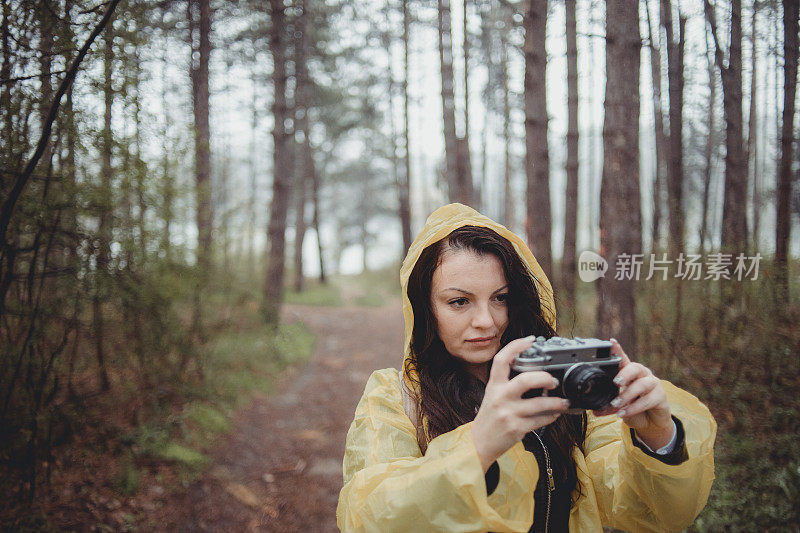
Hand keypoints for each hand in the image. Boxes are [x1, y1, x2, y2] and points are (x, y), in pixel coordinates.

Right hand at [471, 337, 570, 471]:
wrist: (479, 442)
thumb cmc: (489, 417)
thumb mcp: (493, 395)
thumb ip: (507, 383)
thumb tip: (532, 371)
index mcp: (494, 385)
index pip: (502, 359)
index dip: (516, 346)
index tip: (530, 340)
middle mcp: (500, 397)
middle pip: (526, 380)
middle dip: (545, 378)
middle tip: (553, 380)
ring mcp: (509, 413)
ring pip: (539, 404)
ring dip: (556, 402)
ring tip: (563, 401)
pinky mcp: (517, 428)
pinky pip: (540, 420)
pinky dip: (551, 416)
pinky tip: (555, 414)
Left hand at [593, 339, 672, 449]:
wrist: (650, 422)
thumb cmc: (633, 407)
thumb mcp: (618, 406)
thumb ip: (608, 406)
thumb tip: (594, 411)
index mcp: (629, 372)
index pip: (623, 359)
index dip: (617, 350)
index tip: (611, 343)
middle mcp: (642, 374)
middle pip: (635, 368)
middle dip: (625, 374)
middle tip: (616, 382)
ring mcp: (652, 383)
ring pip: (642, 385)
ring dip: (627, 395)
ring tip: (616, 404)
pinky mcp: (660, 395)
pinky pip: (647, 400)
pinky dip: (634, 407)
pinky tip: (624, 413)